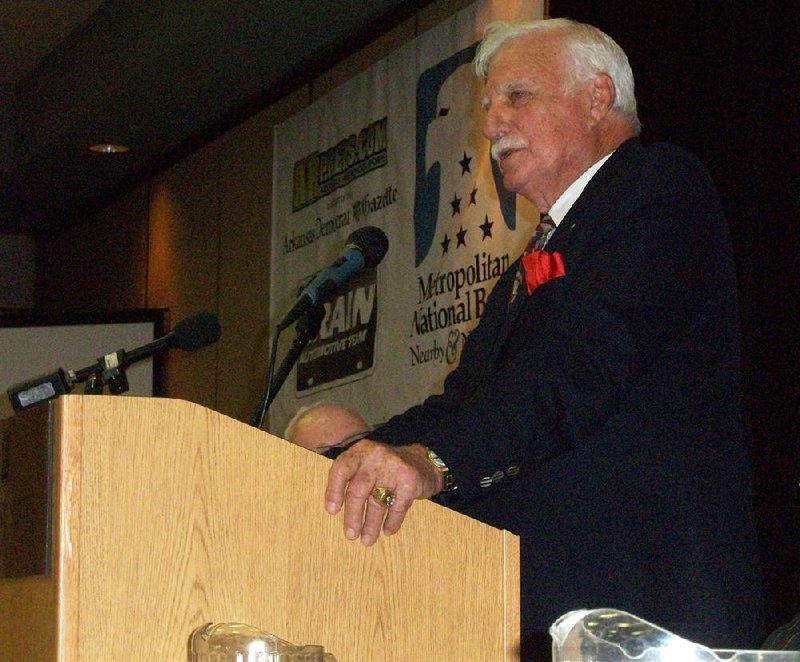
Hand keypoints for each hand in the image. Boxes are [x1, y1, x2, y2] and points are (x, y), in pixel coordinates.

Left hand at [324, 439, 442, 544]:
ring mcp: (394, 467)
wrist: (424, 461)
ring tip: (367, 540)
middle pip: (358, 490)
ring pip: (377, 501)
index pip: (341, 470)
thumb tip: (333, 509)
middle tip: (350, 535)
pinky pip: (397, 507)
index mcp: (360, 451)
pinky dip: (392, 522)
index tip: (332, 511)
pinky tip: (388, 530)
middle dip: (353, 516)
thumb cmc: (386, 468)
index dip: (334, 491)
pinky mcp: (410, 480)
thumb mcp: (366, 463)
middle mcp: (375, 456)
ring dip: (371, 524)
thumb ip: (350, 478)